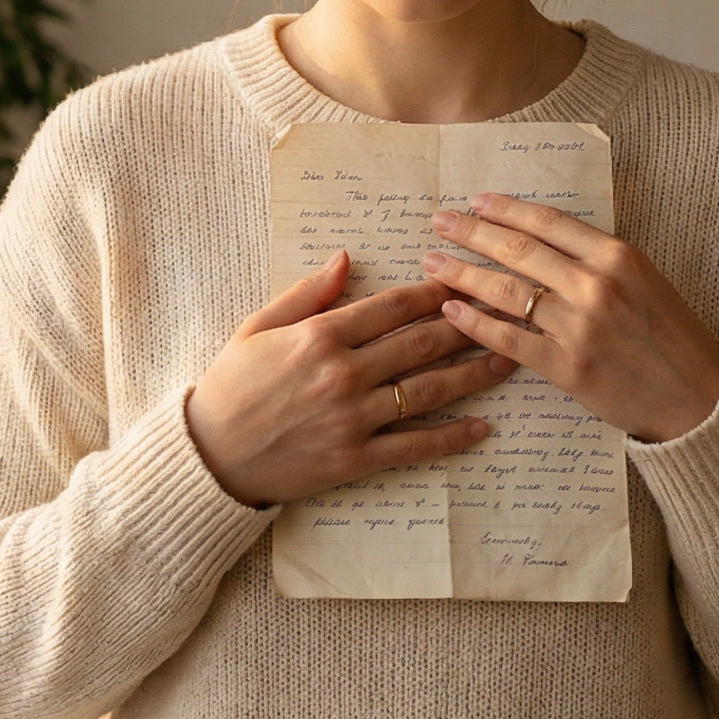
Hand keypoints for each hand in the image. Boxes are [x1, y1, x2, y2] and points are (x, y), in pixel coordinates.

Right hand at [186, 251, 517, 506]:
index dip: (433, 293)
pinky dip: (452, 438)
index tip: (462, 281)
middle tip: (502, 313)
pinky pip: (415, 446)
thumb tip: (345, 259)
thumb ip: (306, 294)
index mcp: (319, 336)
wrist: (211, 455)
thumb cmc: (231, 385)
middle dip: (467, 326)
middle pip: (421, 344)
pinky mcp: (356, 459)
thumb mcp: (258, 327)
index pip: (392, 307)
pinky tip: (483, 429)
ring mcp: (353, 419)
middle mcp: (343, 374)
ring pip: (428, 391)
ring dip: (473, 375)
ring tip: (508, 361)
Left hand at [423, 194, 718, 444]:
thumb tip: (537, 236)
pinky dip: (475, 323)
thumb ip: (594, 257)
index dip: (505, 208)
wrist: (698, 397)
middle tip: (438, 221)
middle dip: (471, 232)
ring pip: (506, 291)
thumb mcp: (643, 279)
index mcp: (618, 256)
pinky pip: (508, 338)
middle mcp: (596, 285)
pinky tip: (451, 310)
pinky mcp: (566, 367)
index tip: (474, 201)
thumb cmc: (671, 334)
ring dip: (461, 273)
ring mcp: (579, 327)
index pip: (547, 221)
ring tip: (431, 262)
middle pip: (518, 250)